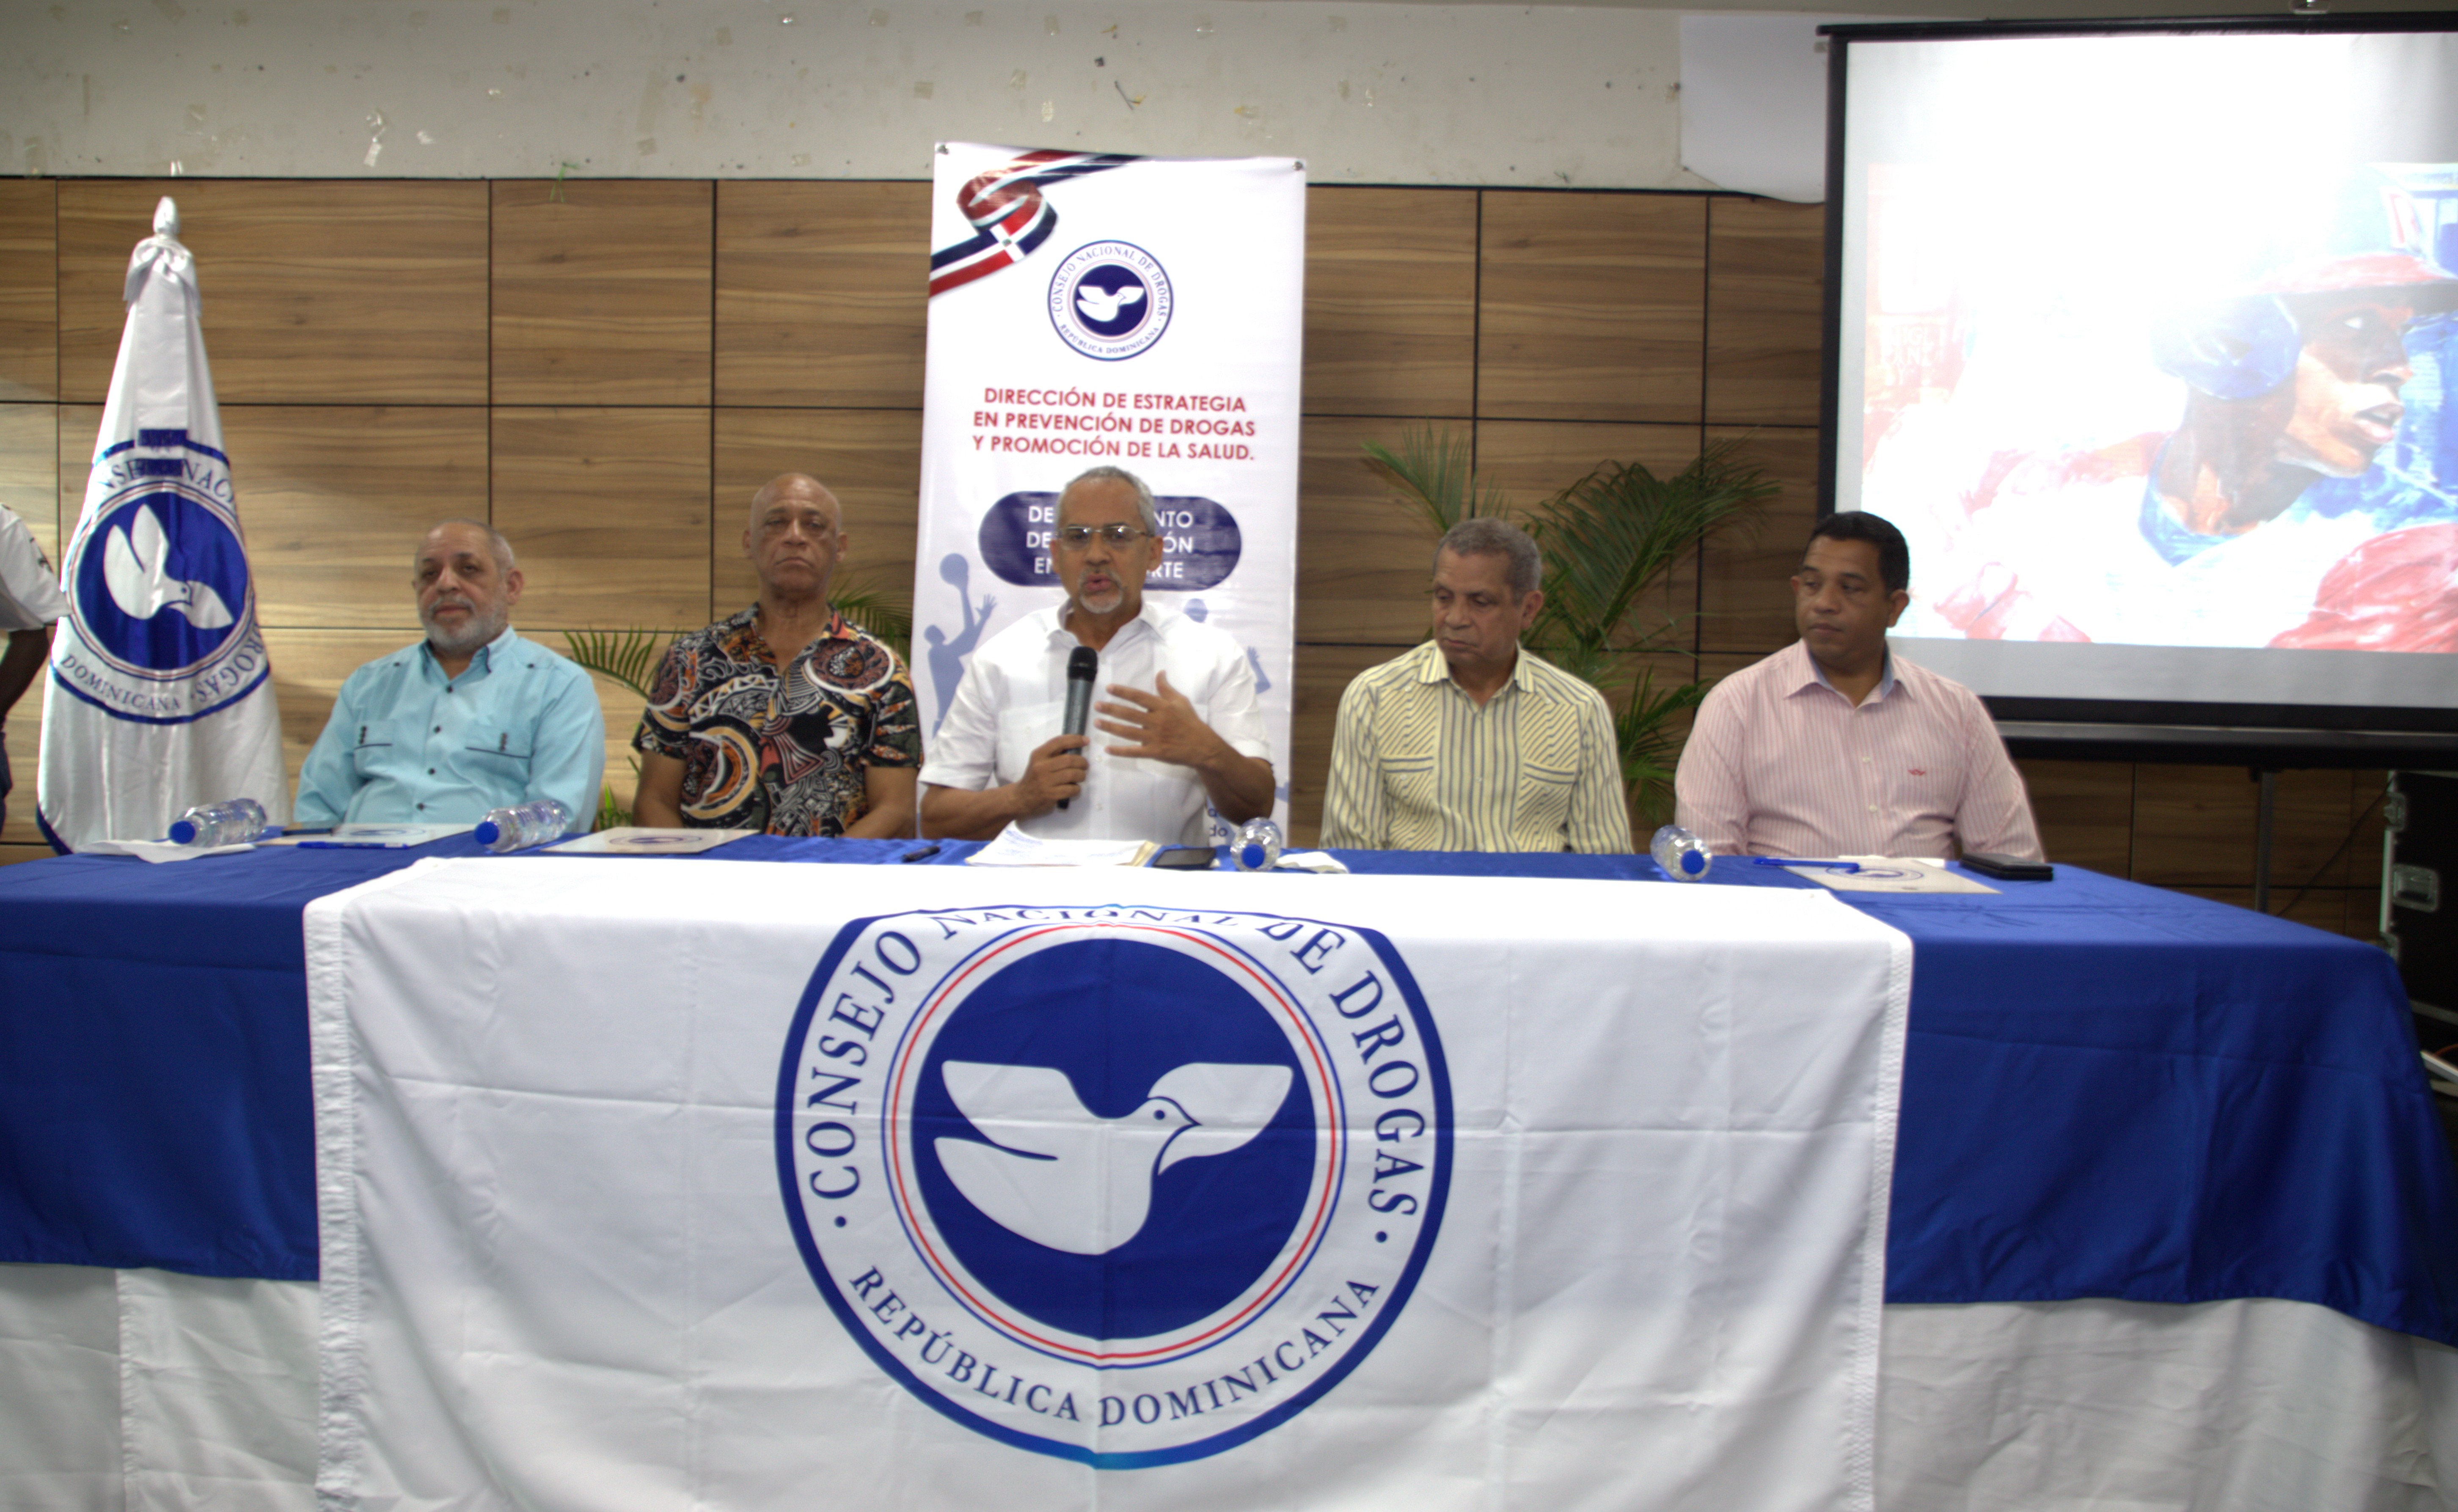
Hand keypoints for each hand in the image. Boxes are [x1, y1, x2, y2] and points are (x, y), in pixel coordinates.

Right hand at [1014, 733, 1089, 814]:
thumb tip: (1077, 744)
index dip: (1075, 739)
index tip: (1085, 740)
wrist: (1021, 798)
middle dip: (1082, 762)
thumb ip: (1054, 753)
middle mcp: (1041, 767)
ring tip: (1080, 776)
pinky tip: (1074, 788)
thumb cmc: (1034, 777)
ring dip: (1081, 775)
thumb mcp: (1039, 761)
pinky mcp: (1050, 795)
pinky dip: (1077, 788)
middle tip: (1084, 765)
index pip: (1059, 742)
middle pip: (1069, 760)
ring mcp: (1045, 782)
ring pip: (1072, 775)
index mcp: (1038, 755)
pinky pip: (1071, 789)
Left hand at [1096, 672, 1226, 770]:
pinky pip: (1134, 752)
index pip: (1139, 697)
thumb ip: (1166, 688)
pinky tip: (1107, 750)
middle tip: (1096, 706)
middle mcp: (1156, 721)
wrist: (1202, 746)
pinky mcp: (1154, 752)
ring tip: (1096, 723)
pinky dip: (1120, 752)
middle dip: (1111, 709)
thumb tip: (1160, 672)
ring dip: (1111, 727)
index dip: (1123, 692)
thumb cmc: (1190, 722)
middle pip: (1129, 714)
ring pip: (1128, 732)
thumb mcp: (1181, 701)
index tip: (1109, 688)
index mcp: (1162, 707)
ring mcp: (1154, 738)